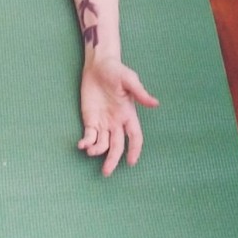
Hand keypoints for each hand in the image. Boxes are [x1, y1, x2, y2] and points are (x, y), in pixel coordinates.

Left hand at [78, 57, 158, 176]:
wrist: (98, 64)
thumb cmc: (116, 71)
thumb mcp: (129, 79)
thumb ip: (140, 93)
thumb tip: (155, 104)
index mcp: (129, 115)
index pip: (135, 137)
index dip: (134, 150)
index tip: (131, 162)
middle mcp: (117, 122)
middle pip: (117, 146)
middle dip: (112, 160)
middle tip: (106, 173)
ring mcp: (103, 122)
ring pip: (102, 144)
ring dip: (97, 151)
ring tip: (90, 152)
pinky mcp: (90, 119)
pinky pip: (89, 135)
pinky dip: (86, 142)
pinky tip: (81, 145)